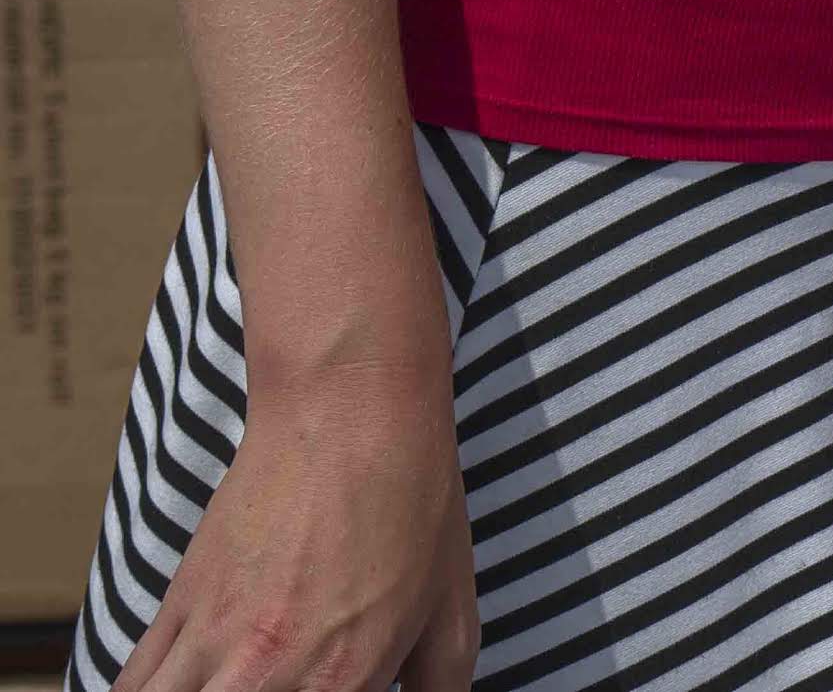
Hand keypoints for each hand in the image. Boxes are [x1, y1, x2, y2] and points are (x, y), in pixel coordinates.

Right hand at [109, 360, 477, 691]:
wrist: (349, 417)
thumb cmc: (411, 506)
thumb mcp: (451, 611)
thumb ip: (439, 687)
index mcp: (341, 684)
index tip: (327, 687)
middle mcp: (264, 676)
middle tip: (273, 685)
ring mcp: (210, 645)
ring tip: (233, 683)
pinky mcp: (176, 609)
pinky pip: (131, 686)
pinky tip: (184, 688)